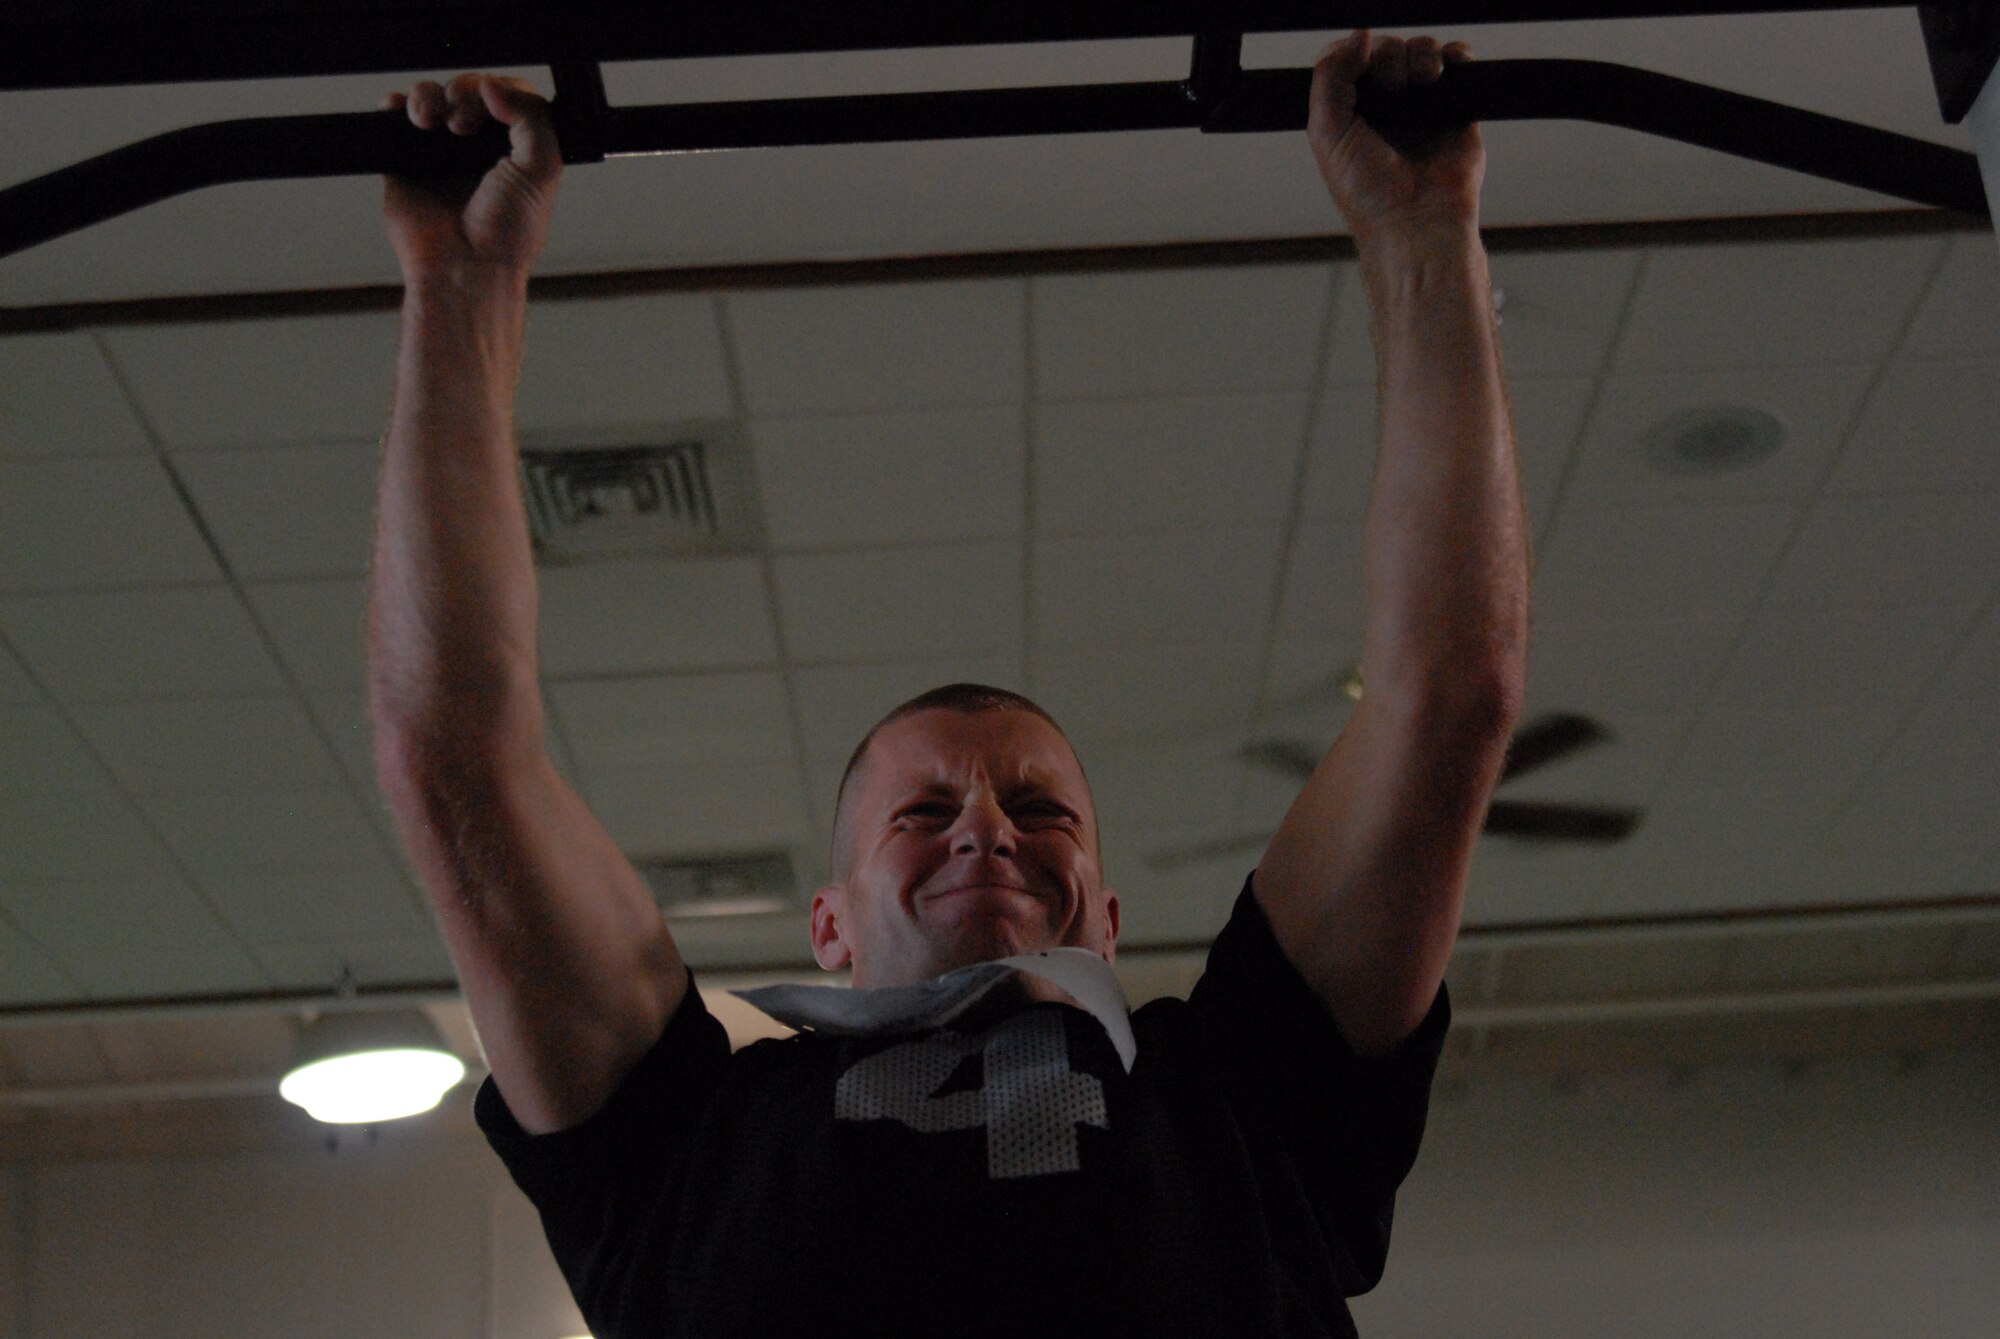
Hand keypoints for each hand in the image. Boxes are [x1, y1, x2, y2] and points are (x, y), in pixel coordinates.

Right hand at [381, 73, 562, 279]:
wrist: (464, 267)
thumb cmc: (507, 233)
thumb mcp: (543, 170)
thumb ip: (533, 119)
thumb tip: (494, 85)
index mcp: (515, 148)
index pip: (507, 96)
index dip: (497, 91)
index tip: (490, 105)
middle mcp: (478, 148)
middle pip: (466, 90)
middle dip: (462, 93)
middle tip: (463, 125)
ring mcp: (440, 153)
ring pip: (432, 97)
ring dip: (428, 96)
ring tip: (430, 123)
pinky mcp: (405, 162)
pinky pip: (396, 119)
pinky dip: (396, 104)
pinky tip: (402, 111)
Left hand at [1307, 31, 1481, 243]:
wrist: (1416, 220)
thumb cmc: (1368, 193)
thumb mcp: (1327, 134)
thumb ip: (1330, 79)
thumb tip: (1359, 34)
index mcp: (1350, 111)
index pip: (1349, 59)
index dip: (1355, 52)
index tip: (1362, 63)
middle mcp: (1385, 106)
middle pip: (1386, 48)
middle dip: (1389, 57)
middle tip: (1391, 86)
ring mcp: (1421, 106)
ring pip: (1421, 50)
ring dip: (1421, 54)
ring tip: (1422, 82)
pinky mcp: (1456, 109)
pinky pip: (1458, 64)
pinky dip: (1455, 55)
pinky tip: (1447, 68)